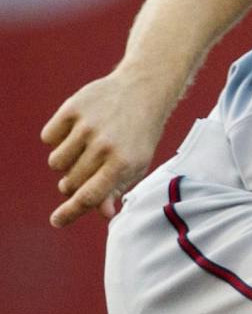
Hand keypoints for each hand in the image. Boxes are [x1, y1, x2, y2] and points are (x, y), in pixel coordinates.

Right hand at [41, 67, 179, 226]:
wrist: (141, 91)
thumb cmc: (139, 134)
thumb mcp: (137, 163)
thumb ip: (118, 187)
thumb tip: (104, 213)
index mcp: (124, 163)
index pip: (90, 196)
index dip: (71, 212)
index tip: (56, 222)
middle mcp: (105, 146)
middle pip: (70, 181)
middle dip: (72, 182)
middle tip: (85, 170)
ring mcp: (87, 126)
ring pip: (56, 162)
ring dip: (64, 162)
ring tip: (83, 149)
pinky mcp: (72, 109)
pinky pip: (48, 137)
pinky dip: (56, 138)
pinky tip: (75, 130)